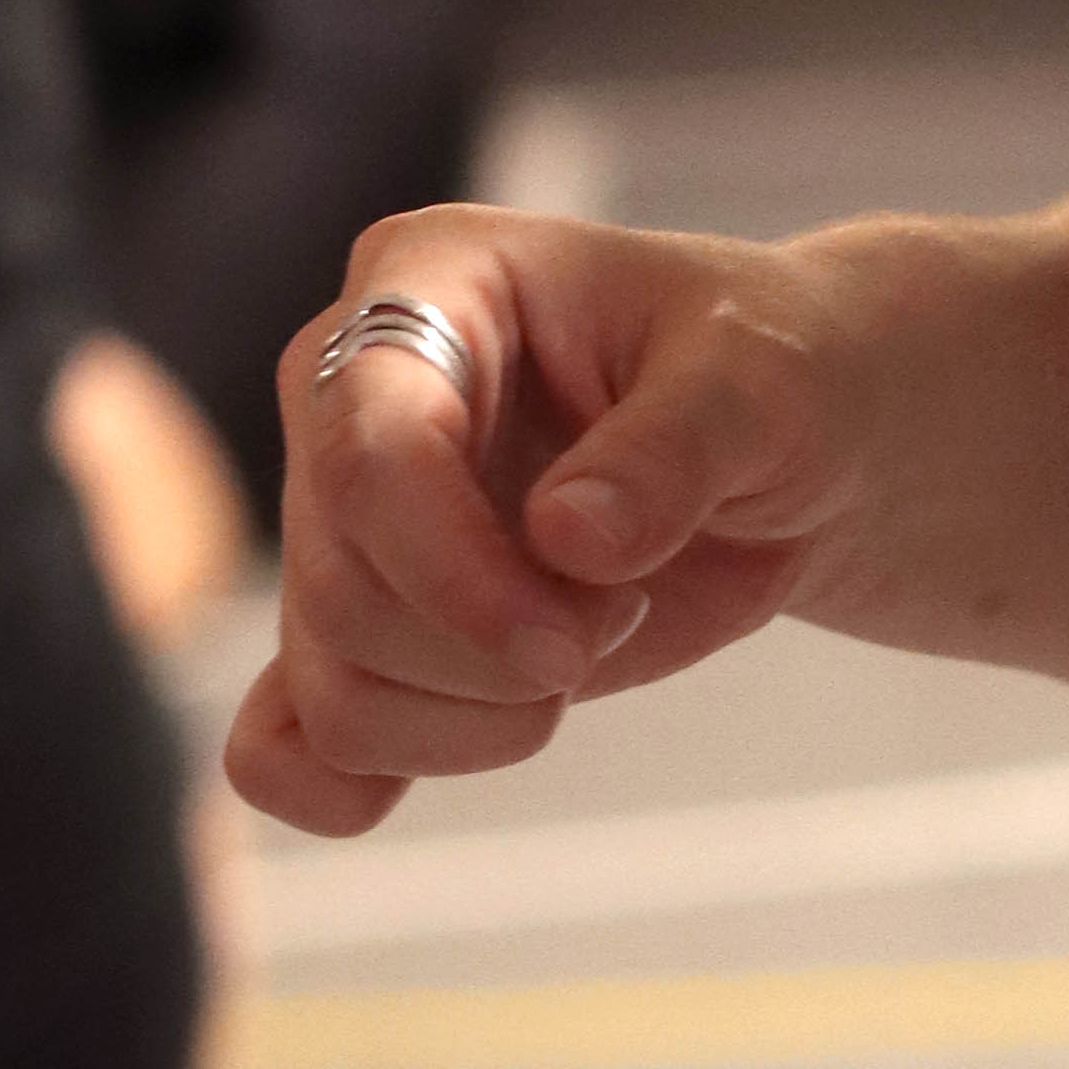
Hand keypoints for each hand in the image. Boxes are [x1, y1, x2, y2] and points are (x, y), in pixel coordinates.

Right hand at [224, 203, 864, 840]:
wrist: (786, 445)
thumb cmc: (768, 370)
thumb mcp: (761, 380)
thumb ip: (674, 447)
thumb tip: (568, 541)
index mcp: (424, 281)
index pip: (366, 446)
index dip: (452, 569)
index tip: (573, 645)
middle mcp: (351, 396)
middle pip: (340, 589)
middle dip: (492, 654)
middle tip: (619, 612)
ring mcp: (345, 518)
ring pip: (330, 688)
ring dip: (472, 721)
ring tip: (585, 644)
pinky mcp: (369, 630)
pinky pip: (282, 741)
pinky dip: (338, 786)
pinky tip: (437, 767)